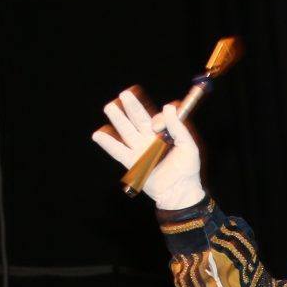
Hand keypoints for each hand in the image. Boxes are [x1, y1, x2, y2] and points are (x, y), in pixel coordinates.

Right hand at [91, 89, 205, 209]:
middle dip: (130, 107)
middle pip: (137, 119)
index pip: (154, 118)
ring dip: (118, 119)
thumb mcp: (188, 145)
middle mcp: (149, 140)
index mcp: (163, 135)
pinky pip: (118, 152)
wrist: (181, 191)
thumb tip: (169, 106)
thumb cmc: (187, 169)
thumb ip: (178, 126)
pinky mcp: (133, 163)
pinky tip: (98, 135)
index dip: (157, 117)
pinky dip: (108, 144)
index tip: (157, 124)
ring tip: (110, 107)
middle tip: (124, 94)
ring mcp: (140, 151)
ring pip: (126, 132)